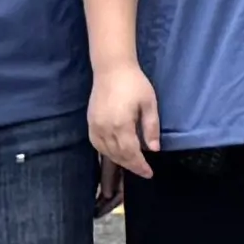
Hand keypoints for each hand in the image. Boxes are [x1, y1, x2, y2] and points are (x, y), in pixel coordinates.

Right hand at [86, 66, 159, 182]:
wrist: (111, 69)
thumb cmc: (134, 84)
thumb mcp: (149, 104)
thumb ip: (151, 128)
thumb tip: (154, 149)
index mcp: (121, 125)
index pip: (131, 153)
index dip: (140, 165)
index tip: (149, 173)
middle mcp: (105, 129)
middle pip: (118, 155)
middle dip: (132, 166)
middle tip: (143, 172)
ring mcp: (95, 127)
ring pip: (106, 152)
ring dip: (120, 161)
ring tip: (133, 164)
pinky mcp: (90, 123)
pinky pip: (97, 145)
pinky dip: (107, 153)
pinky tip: (115, 154)